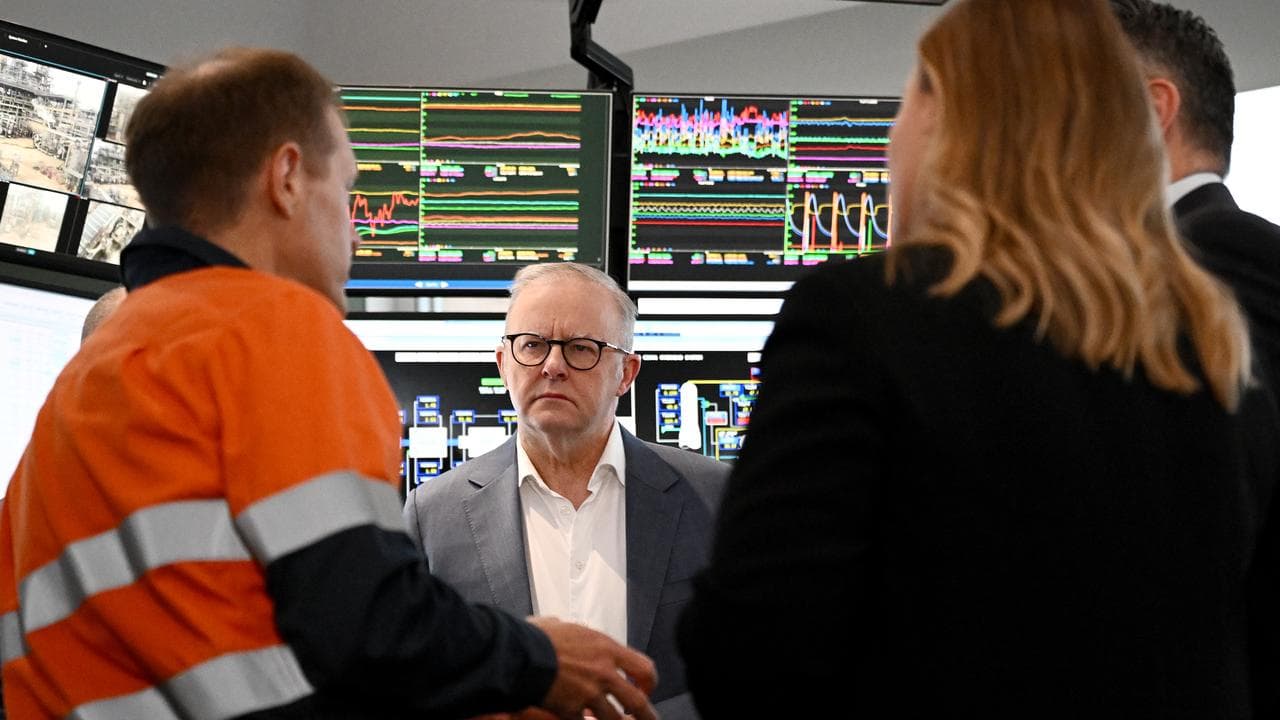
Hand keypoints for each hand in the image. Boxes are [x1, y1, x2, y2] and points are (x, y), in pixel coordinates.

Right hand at [528, 616, 657, 719]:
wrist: (519, 653)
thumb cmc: (536, 637)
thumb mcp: (561, 625)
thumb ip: (570, 631)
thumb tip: (559, 626)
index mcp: (606, 648)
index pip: (643, 667)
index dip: (649, 682)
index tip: (645, 688)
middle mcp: (603, 672)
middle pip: (637, 701)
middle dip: (646, 715)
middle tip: (647, 719)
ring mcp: (589, 693)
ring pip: (615, 719)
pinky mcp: (572, 710)